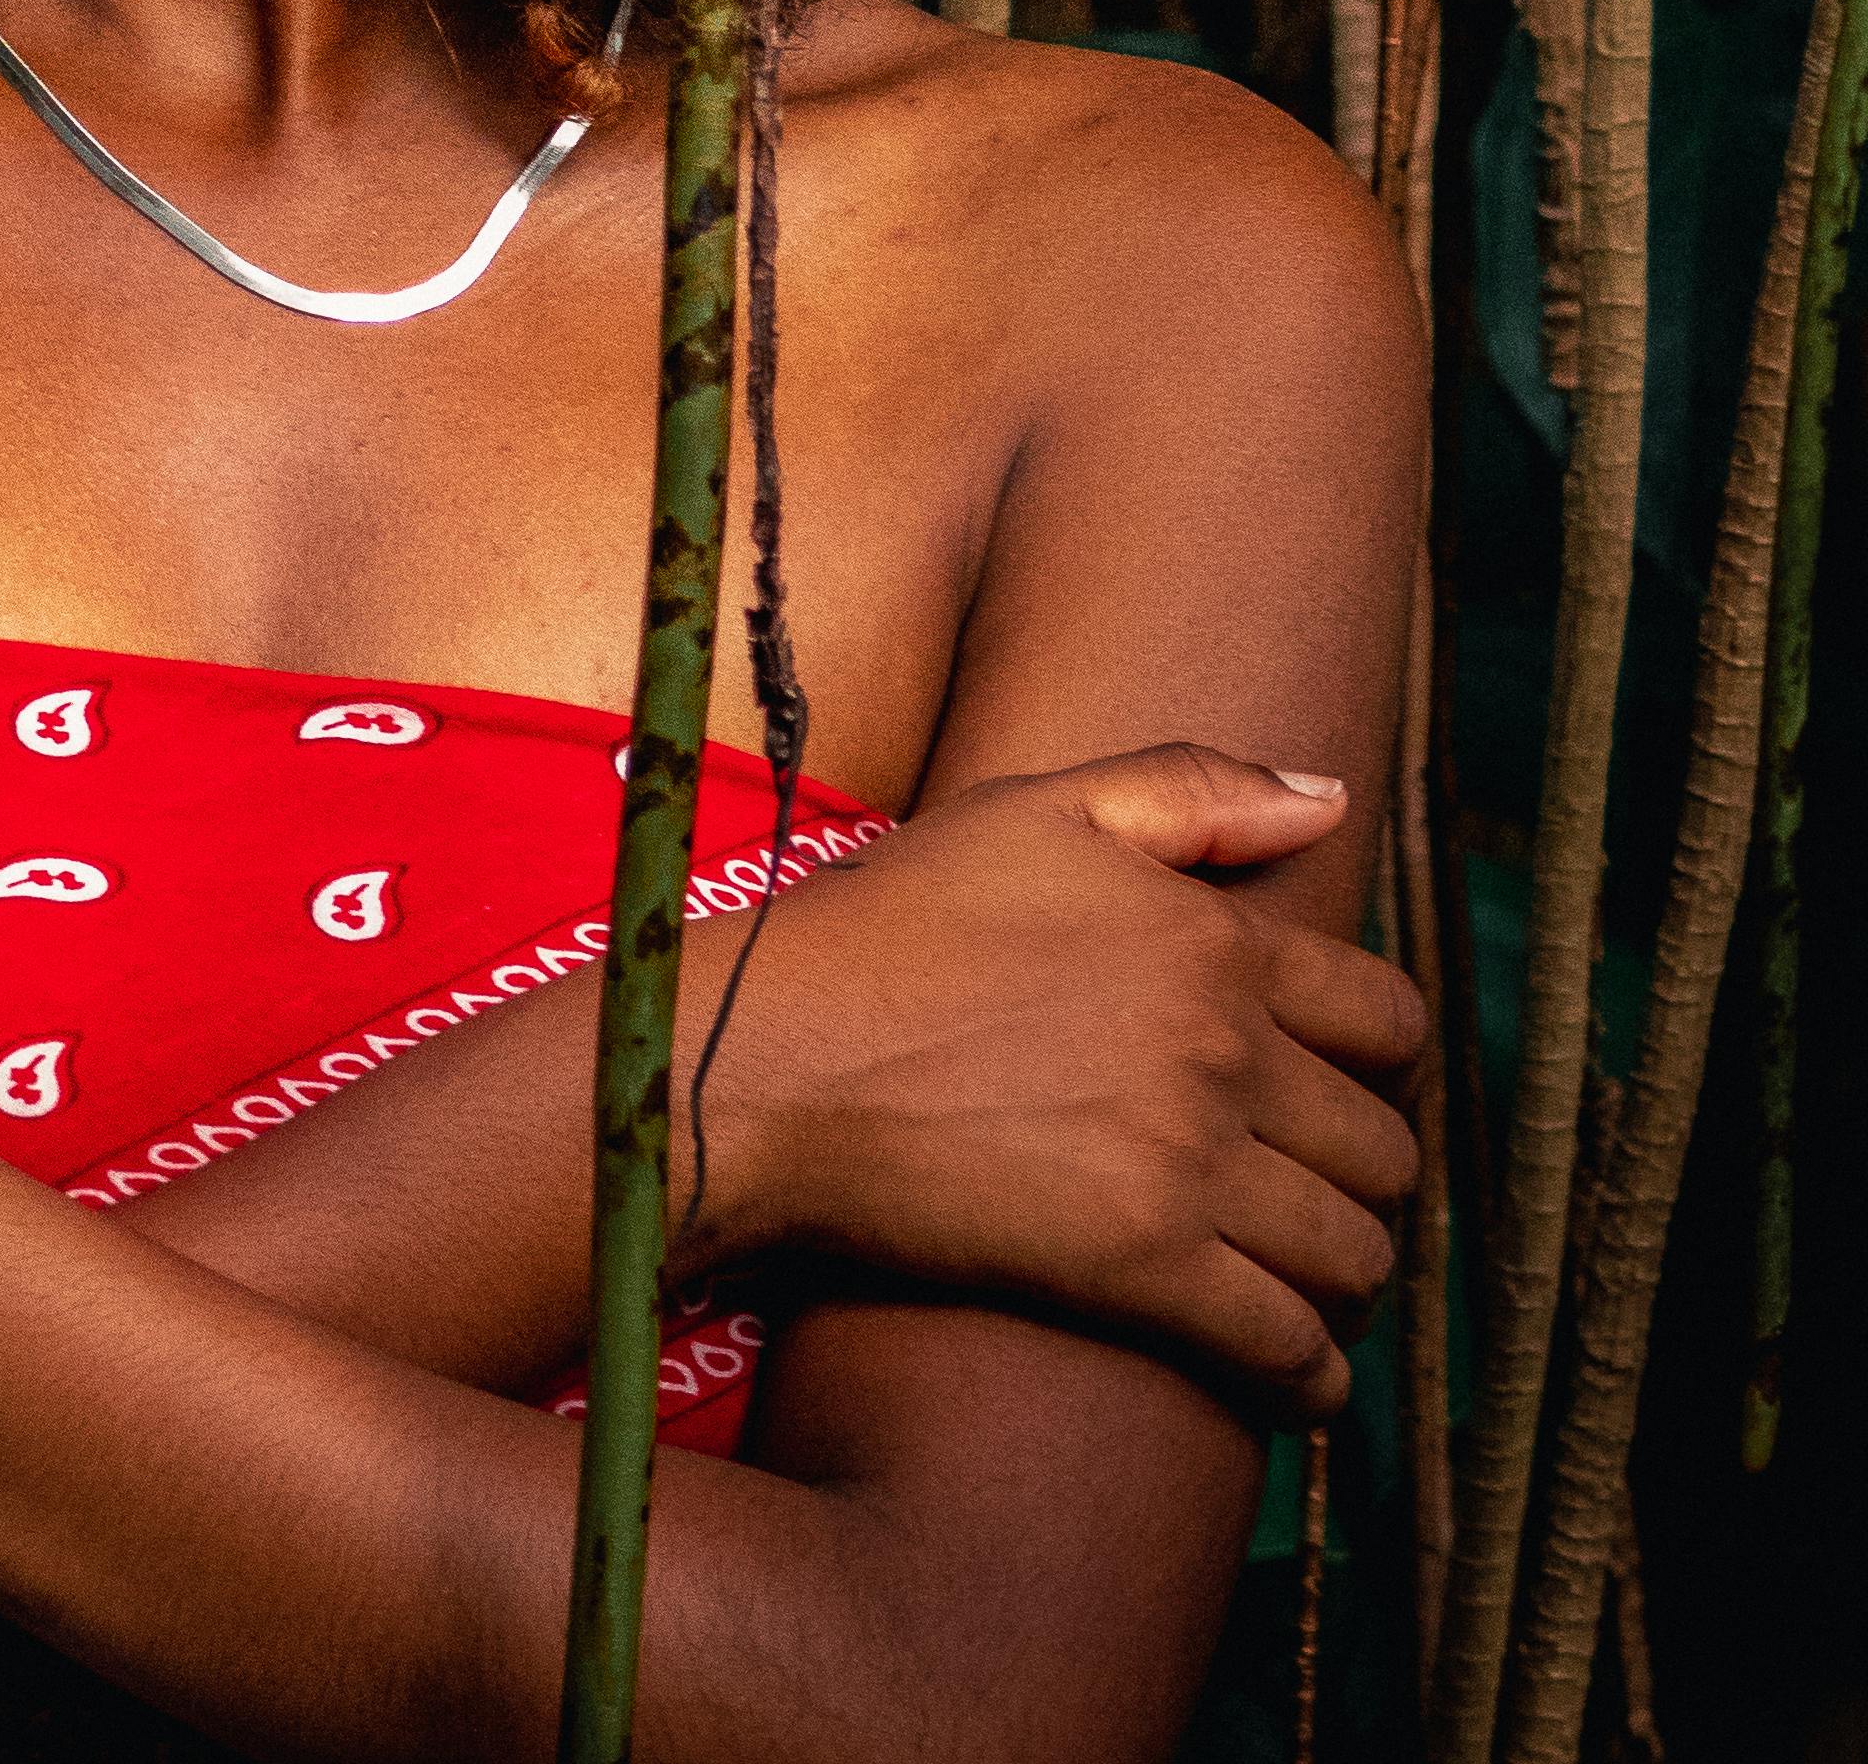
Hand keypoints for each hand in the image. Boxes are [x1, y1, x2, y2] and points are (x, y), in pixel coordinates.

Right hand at [712, 742, 1420, 1421]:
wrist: (777, 1059)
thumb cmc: (891, 926)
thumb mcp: (1034, 810)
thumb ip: (1194, 787)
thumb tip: (1329, 797)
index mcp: (1214, 939)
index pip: (1389, 1020)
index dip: (1383, 1065)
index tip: (1345, 1092)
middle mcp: (1223, 1050)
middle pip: (1383, 1148)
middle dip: (1365, 1179)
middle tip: (1318, 1195)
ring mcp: (1186, 1162)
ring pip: (1354, 1254)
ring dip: (1345, 1279)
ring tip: (1305, 1282)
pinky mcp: (1139, 1269)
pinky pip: (1286, 1348)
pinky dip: (1311, 1378)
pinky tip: (1293, 1377)